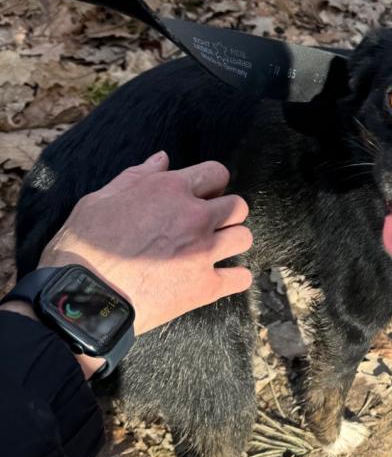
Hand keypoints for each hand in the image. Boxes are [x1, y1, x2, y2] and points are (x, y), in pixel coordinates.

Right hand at [38, 151, 253, 335]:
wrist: (81, 297)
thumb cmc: (83, 246)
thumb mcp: (100, 199)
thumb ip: (137, 176)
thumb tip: (162, 159)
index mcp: (170, 190)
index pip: (217, 173)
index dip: (211, 184)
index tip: (202, 196)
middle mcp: (195, 217)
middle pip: (238, 206)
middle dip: (226, 213)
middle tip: (208, 225)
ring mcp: (203, 252)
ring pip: (244, 237)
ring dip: (232, 241)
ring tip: (214, 250)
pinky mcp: (205, 286)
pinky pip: (241, 278)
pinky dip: (235, 278)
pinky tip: (221, 277)